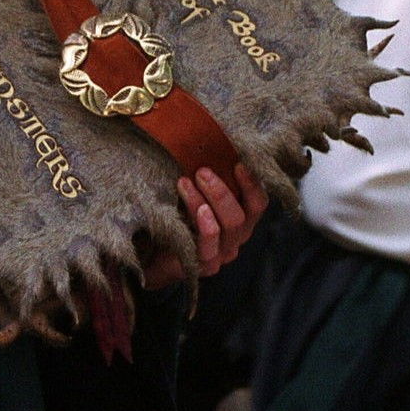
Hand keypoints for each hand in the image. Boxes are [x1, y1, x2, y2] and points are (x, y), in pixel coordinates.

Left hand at [146, 164, 269, 288]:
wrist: (151, 258)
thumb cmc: (176, 219)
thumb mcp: (194, 196)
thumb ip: (205, 180)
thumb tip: (204, 145)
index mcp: (240, 220)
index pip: (257, 203)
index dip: (253, 183)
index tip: (239, 162)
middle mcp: (236, 238)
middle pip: (241, 215)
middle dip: (222, 190)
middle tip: (202, 171)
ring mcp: (222, 254)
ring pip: (227, 227)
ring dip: (208, 201)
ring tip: (186, 182)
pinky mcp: (204, 266)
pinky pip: (209, 247)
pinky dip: (206, 226)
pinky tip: (197, 210)